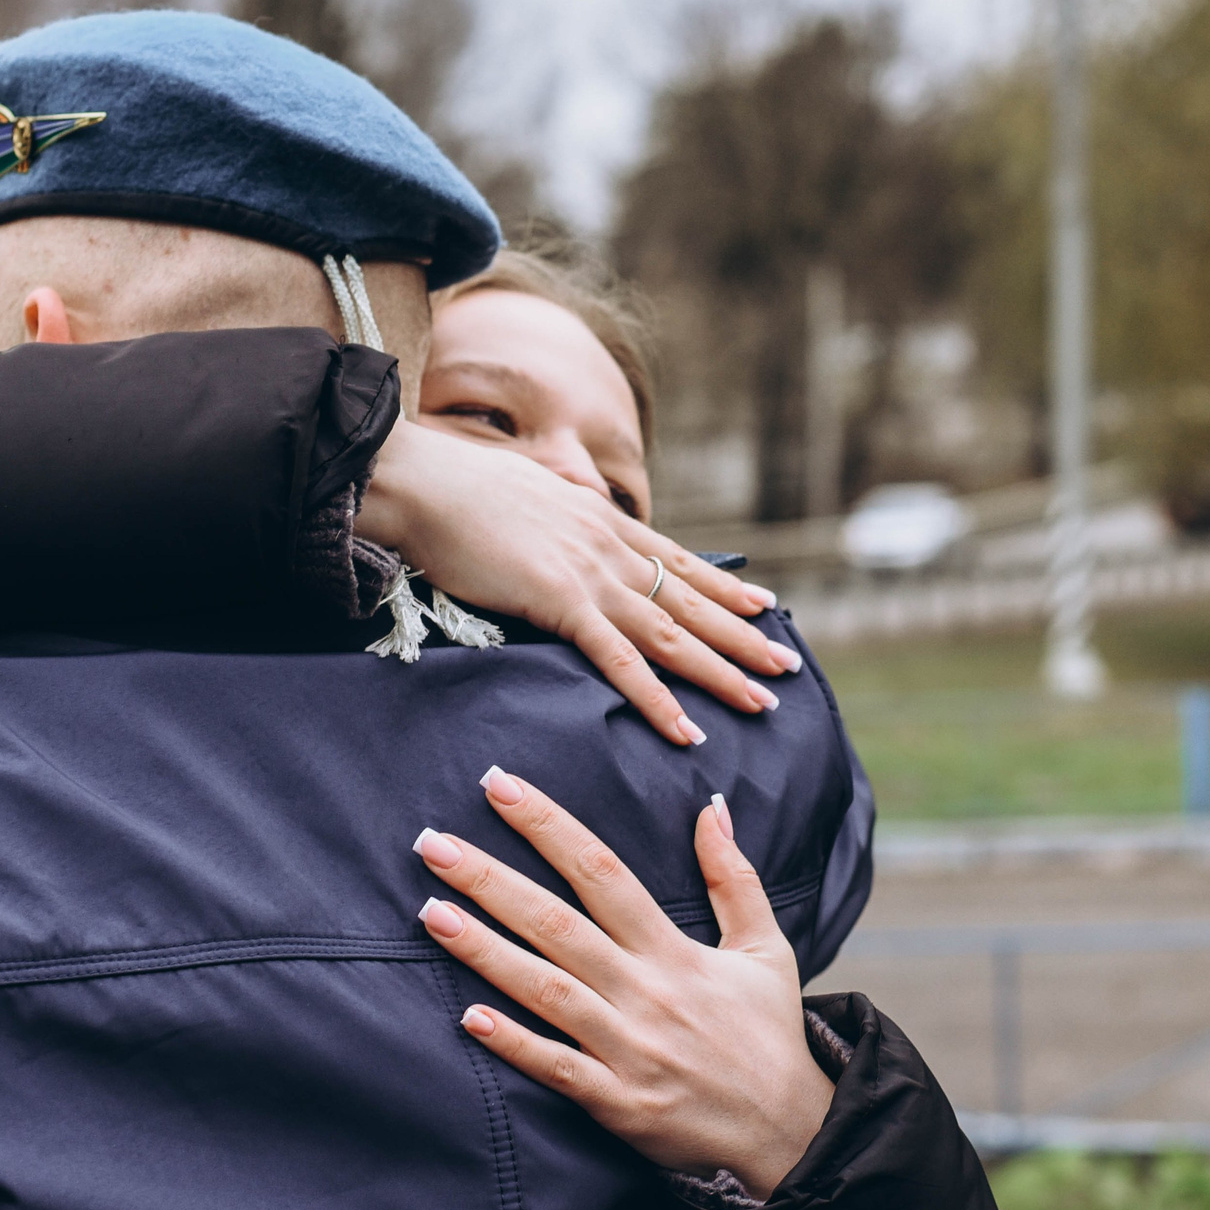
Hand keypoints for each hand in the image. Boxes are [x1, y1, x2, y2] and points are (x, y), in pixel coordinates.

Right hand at [357, 422, 802, 746]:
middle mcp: (610, 547)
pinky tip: (684, 729)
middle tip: (786, 666)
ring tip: (761, 703)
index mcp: (602, 521)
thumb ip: (555, 519)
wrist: (422, 480)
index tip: (764, 605)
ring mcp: (591, 574)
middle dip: (743, 636)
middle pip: (691, 601)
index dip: (725, 586)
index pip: (679, 560)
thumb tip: (559, 531)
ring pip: (673, 634)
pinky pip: (621, 661)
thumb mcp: (526, 496)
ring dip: (721, 672)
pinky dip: (657, 700)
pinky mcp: (561, 602)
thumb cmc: (457, 489)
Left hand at [412, 767, 832, 1200]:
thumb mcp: (766, 949)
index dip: (548, 827)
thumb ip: (733, 877)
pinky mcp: (618, 1102)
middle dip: (490, 880)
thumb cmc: (767, 1037)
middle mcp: (646, 992)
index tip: (500, 787)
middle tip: (432, 844)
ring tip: (431, 914)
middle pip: (557, 924)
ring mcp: (629, 1049)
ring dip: (485, 951)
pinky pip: (557, 1068)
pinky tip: (468, 1017)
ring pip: (546, 990)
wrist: (790, 1135)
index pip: (602, 872)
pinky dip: (514, 1043)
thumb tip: (711, 806)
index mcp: (674, 951)